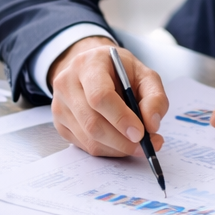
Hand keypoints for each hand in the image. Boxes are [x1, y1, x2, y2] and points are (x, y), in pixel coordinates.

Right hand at [47, 37, 168, 156]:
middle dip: (122, 141)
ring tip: (138, 144)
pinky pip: (85, 146)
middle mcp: (67, 84)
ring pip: (89, 139)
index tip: (140, 133)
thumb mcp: (145, 75)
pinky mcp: (60, 124)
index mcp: (89, 65)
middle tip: (145, 146)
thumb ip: (155, 98)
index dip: (121, 118)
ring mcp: (59, 105)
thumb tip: (152, 125)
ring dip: (118, 148)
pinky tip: (121, 142)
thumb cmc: (120, 72)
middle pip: (93, 122)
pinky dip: (108, 149)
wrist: (94, 69)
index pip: (99, 96)